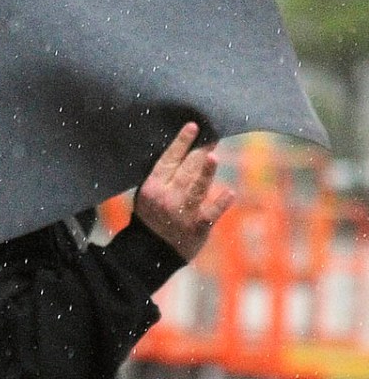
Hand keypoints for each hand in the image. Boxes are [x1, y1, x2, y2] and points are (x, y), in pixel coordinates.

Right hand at [133, 122, 234, 261]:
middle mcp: (166, 198)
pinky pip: (210, 213)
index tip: (193, 126)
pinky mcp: (198, 227)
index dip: (181, 142)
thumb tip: (184, 147)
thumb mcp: (148, 195)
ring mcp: (182, 213)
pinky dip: (220, 203)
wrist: (152, 252)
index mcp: (152, 188)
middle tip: (214, 134)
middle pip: (186, 170)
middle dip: (200, 150)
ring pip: (196, 188)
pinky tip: (229, 193)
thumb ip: (162, 175)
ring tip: (213, 156)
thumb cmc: (152, 216)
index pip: (168, 160)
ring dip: (206, 172)